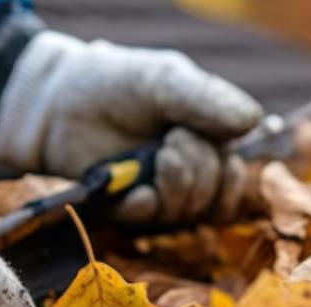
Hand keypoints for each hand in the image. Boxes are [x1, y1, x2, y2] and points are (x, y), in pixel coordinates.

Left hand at [0, 32, 262, 223]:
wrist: (56, 102)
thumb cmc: (115, 84)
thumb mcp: (165, 81)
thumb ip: (207, 99)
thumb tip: (254, 120)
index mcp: (206, 144)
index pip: (236, 177)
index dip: (226, 167)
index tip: (198, 134)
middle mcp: (187, 175)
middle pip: (217, 199)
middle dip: (198, 171)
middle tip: (170, 141)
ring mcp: (158, 195)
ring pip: (189, 214)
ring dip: (176, 188)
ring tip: (154, 158)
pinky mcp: (128, 210)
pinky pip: (153, 222)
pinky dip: (148, 207)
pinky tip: (137, 192)